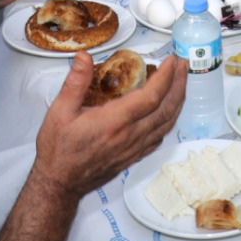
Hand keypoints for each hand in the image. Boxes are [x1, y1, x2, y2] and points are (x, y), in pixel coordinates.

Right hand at [32, 53, 186, 197]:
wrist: (59, 183)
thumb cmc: (58, 149)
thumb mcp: (59, 111)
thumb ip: (74, 82)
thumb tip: (84, 57)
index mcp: (114, 122)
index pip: (151, 96)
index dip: (166, 77)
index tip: (171, 60)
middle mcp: (130, 136)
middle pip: (166, 108)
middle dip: (178, 83)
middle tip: (183, 64)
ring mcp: (135, 148)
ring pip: (167, 123)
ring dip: (177, 100)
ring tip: (181, 82)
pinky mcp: (134, 156)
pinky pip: (159, 137)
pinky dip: (169, 120)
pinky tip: (168, 111)